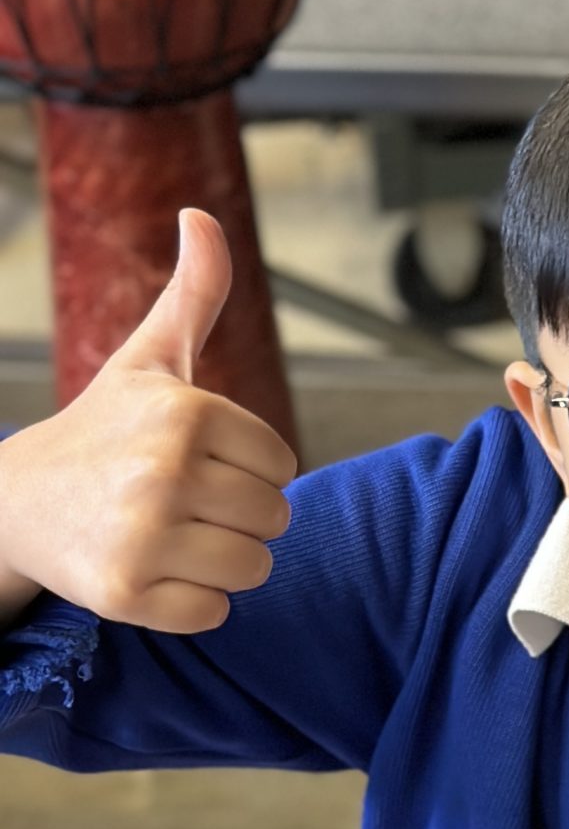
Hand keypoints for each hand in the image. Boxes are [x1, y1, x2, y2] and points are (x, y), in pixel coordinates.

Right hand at [0, 209, 295, 634]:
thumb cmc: (103, 430)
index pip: (282, 465)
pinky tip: (148, 569)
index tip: (193, 461)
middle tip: (176, 501)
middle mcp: (164, 471)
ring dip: (218, 561)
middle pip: (274, 519)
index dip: (246, 469)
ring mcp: (143, 535)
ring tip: (165, 533)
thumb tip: (203, 216)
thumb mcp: (149, 359)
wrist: (15, 501)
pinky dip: (190, 602)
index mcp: (187, 411)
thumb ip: (194, 293)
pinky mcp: (127, 593)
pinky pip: (215, 612)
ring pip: (253, 568)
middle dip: (237, 516)